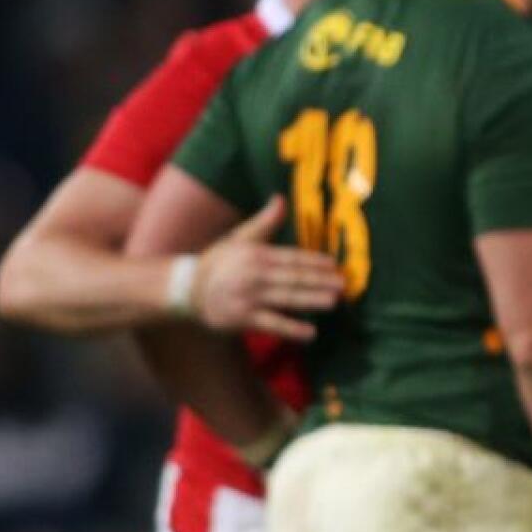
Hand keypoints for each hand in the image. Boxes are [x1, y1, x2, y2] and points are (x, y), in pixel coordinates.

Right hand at [194, 198, 345, 337]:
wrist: (187, 289)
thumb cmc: (220, 262)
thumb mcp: (239, 238)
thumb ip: (265, 222)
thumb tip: (281, 198)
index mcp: (256, 254)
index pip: (291, 257)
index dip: (314, 261)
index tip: (335, 265)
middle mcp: (254, 275)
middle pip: (293, 278)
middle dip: (320, 281)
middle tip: (344, 285)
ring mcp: (249, 297)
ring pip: (286, 299)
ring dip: (312, 301)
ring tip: (334, 302)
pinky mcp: (243, 318)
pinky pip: (272, 324)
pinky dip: (291, 329)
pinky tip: (311, 333)